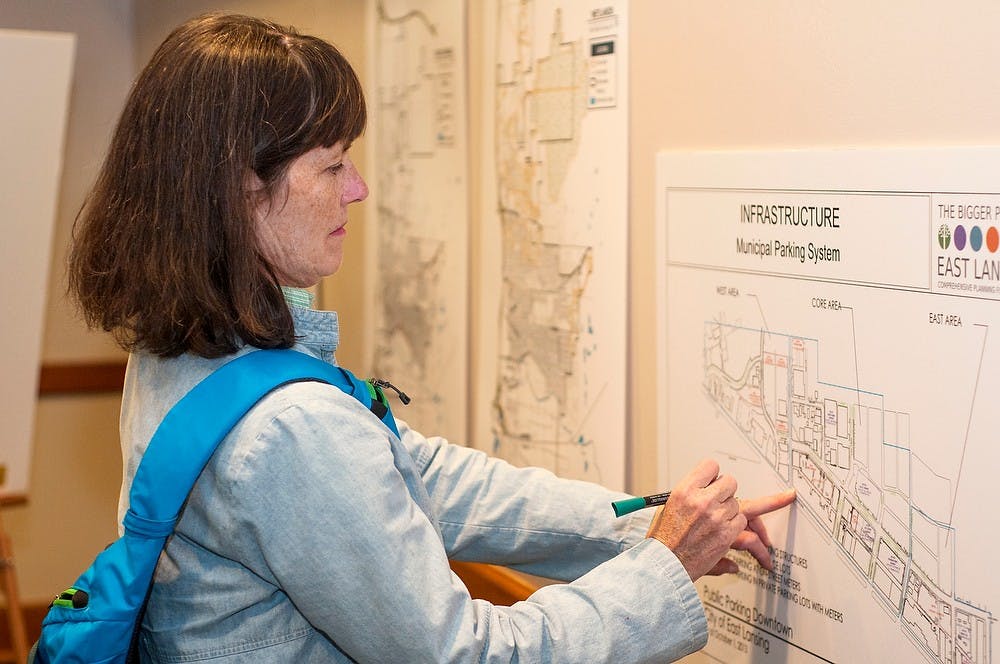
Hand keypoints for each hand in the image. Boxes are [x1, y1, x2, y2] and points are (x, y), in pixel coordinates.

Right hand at [645, 459, 795, 580]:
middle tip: (722, 498)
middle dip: (727, 491)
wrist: (666, 562)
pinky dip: (736, 526)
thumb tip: (708, 487)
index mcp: (685, 490)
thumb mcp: (669, 505)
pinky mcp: (727, 534)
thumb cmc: (665, 536)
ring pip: (738, 504)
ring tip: (717, 521)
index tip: (714, 478)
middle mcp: (702, 501)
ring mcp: (716, 517)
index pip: (711, 466)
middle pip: (730, 482)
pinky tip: (724, 532)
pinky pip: (741, 521)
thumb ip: (691, 493)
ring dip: (731, 511)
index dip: (714, 474)